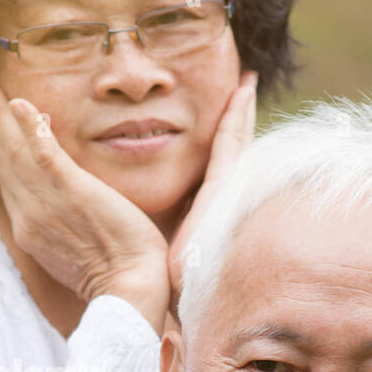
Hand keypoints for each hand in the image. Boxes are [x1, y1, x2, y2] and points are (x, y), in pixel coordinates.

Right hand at [0, 82, 170, 327]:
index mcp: (31, 229)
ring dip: (0, 118)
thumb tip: (68, 210)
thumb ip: (63, 226)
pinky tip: (19, 103)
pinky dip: (30, 129)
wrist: (129, 290)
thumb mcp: (75, 251)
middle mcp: (30, 216)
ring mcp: (49, 205)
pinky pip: (45, 155)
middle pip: (5, 162)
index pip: (10, 181)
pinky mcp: (74, 193)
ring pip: (16, 153)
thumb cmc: (115, 277)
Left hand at [167, 70, 258, 310]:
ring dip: (240, 111)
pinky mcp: (220, 190)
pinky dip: (236, 119)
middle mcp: (214, 197)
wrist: (159, 293)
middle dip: (236, 118)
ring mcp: (222, 193)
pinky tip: (242, 91)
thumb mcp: (147, 235)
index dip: (216, 138)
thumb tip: (124, 209)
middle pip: (227, 149)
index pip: (209, 165)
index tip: (219, 111)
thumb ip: (144, 218)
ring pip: (232, 142)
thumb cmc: (148, 273)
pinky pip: (228, 146)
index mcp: (198, 206)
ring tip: (247, 79)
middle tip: (242, 83)